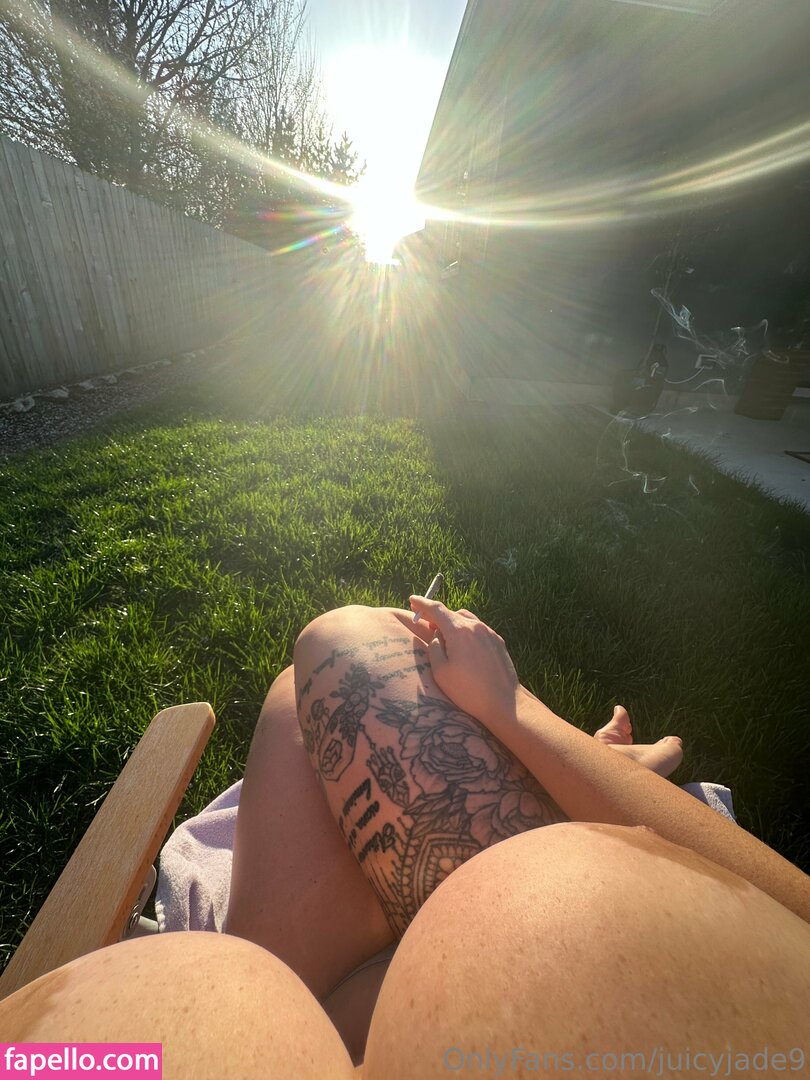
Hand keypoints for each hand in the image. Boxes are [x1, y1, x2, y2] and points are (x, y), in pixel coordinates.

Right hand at [408, 596, 522, 726]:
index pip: (437, 610)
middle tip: (426, 624)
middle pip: (452, 613)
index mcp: (459, 631)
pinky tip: (463, 646)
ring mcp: (490, 634)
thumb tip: (437, 635)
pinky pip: (478, 630)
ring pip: (467, 619)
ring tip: (445, 636)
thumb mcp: (440, 671)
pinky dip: (466, 631)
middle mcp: (476, 627)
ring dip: (453, 623)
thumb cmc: (468, 691)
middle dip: (437, 616)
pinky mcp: (498, 642)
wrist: (505, 703)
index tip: (412, 600)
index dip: (422, 604)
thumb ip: (434, 647)